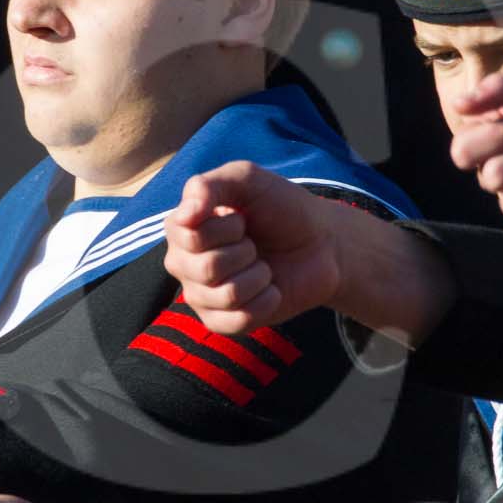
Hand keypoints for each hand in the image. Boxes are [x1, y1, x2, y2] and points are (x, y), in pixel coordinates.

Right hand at [162, 162, 344, 333]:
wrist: (322, 243)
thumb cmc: (281, 208)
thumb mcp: (248, 180)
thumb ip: (210, 185)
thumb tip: (186, 215)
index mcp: (180, 229)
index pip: (189, 236)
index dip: (226, 227)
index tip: (242, 219)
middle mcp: (182, 263)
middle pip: (207, 268)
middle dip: (246, 252)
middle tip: (255, 244)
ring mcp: (200, 296)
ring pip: (227, 295)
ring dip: (259, 276)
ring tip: (264, 266)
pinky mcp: (221, 322)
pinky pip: (238, 321)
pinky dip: (266, 301)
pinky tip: (270, 289)